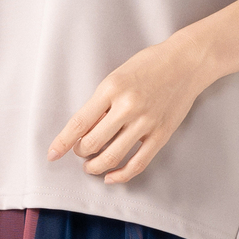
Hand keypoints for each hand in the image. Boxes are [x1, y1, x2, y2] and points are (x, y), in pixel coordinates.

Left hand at [47, 32, 213, 182]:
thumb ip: (102, 101)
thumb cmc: (150, 64)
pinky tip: (111, 176)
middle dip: (80, 152)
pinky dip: (121, 175)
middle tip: (79, 151)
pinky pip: (137, 163)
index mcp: (112, 88)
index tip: (52, 153)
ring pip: (112, 157)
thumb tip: (83, 130)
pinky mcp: (161, 134)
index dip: (62, 142)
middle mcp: (127, 106)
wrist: (186, 62)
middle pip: (92, 143)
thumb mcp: (118, 75)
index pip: (79, 123)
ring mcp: (146, 122)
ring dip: (95, 166)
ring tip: (90, 166)